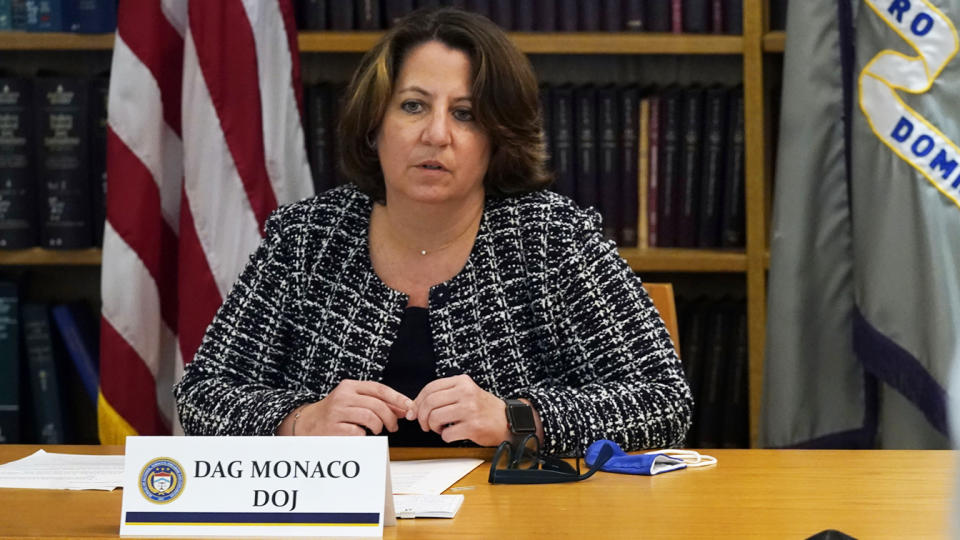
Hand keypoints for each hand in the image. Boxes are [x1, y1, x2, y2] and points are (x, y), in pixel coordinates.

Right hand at [279, 380, 415, 435]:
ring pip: (370, 417)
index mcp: (350, 386)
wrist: (307, 423)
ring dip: (379, 426)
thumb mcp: (355, 401)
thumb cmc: (336, 412)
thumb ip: (377, 402)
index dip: (397, 398)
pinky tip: (361, 434)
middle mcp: (343, 396)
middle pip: (377, 405)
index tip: (410, 407)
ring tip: (377, 430)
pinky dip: (364, 435)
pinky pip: (358, 432)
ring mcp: (337, 412)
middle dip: (391, 417)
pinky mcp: (333, 428)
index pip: (379, 389)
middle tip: (394, 426)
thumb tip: (404, 408)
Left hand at [412, 374, 510, 445]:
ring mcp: (470, 410)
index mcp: (462, 382)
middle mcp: (466, 393)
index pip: (430, 388)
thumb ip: (443, 396)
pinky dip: (445, 437)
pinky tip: (452, 434)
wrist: (508, 420)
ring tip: (440, 429)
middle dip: (422, 417)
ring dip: (433, 427)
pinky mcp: (473, 427)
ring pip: (435, 418)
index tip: (414, 411)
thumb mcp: (466, 393)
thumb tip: (414, 408)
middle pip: (430, 403)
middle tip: (424, 424)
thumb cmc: (484, 408)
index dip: (418, 401)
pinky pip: (446, 434)